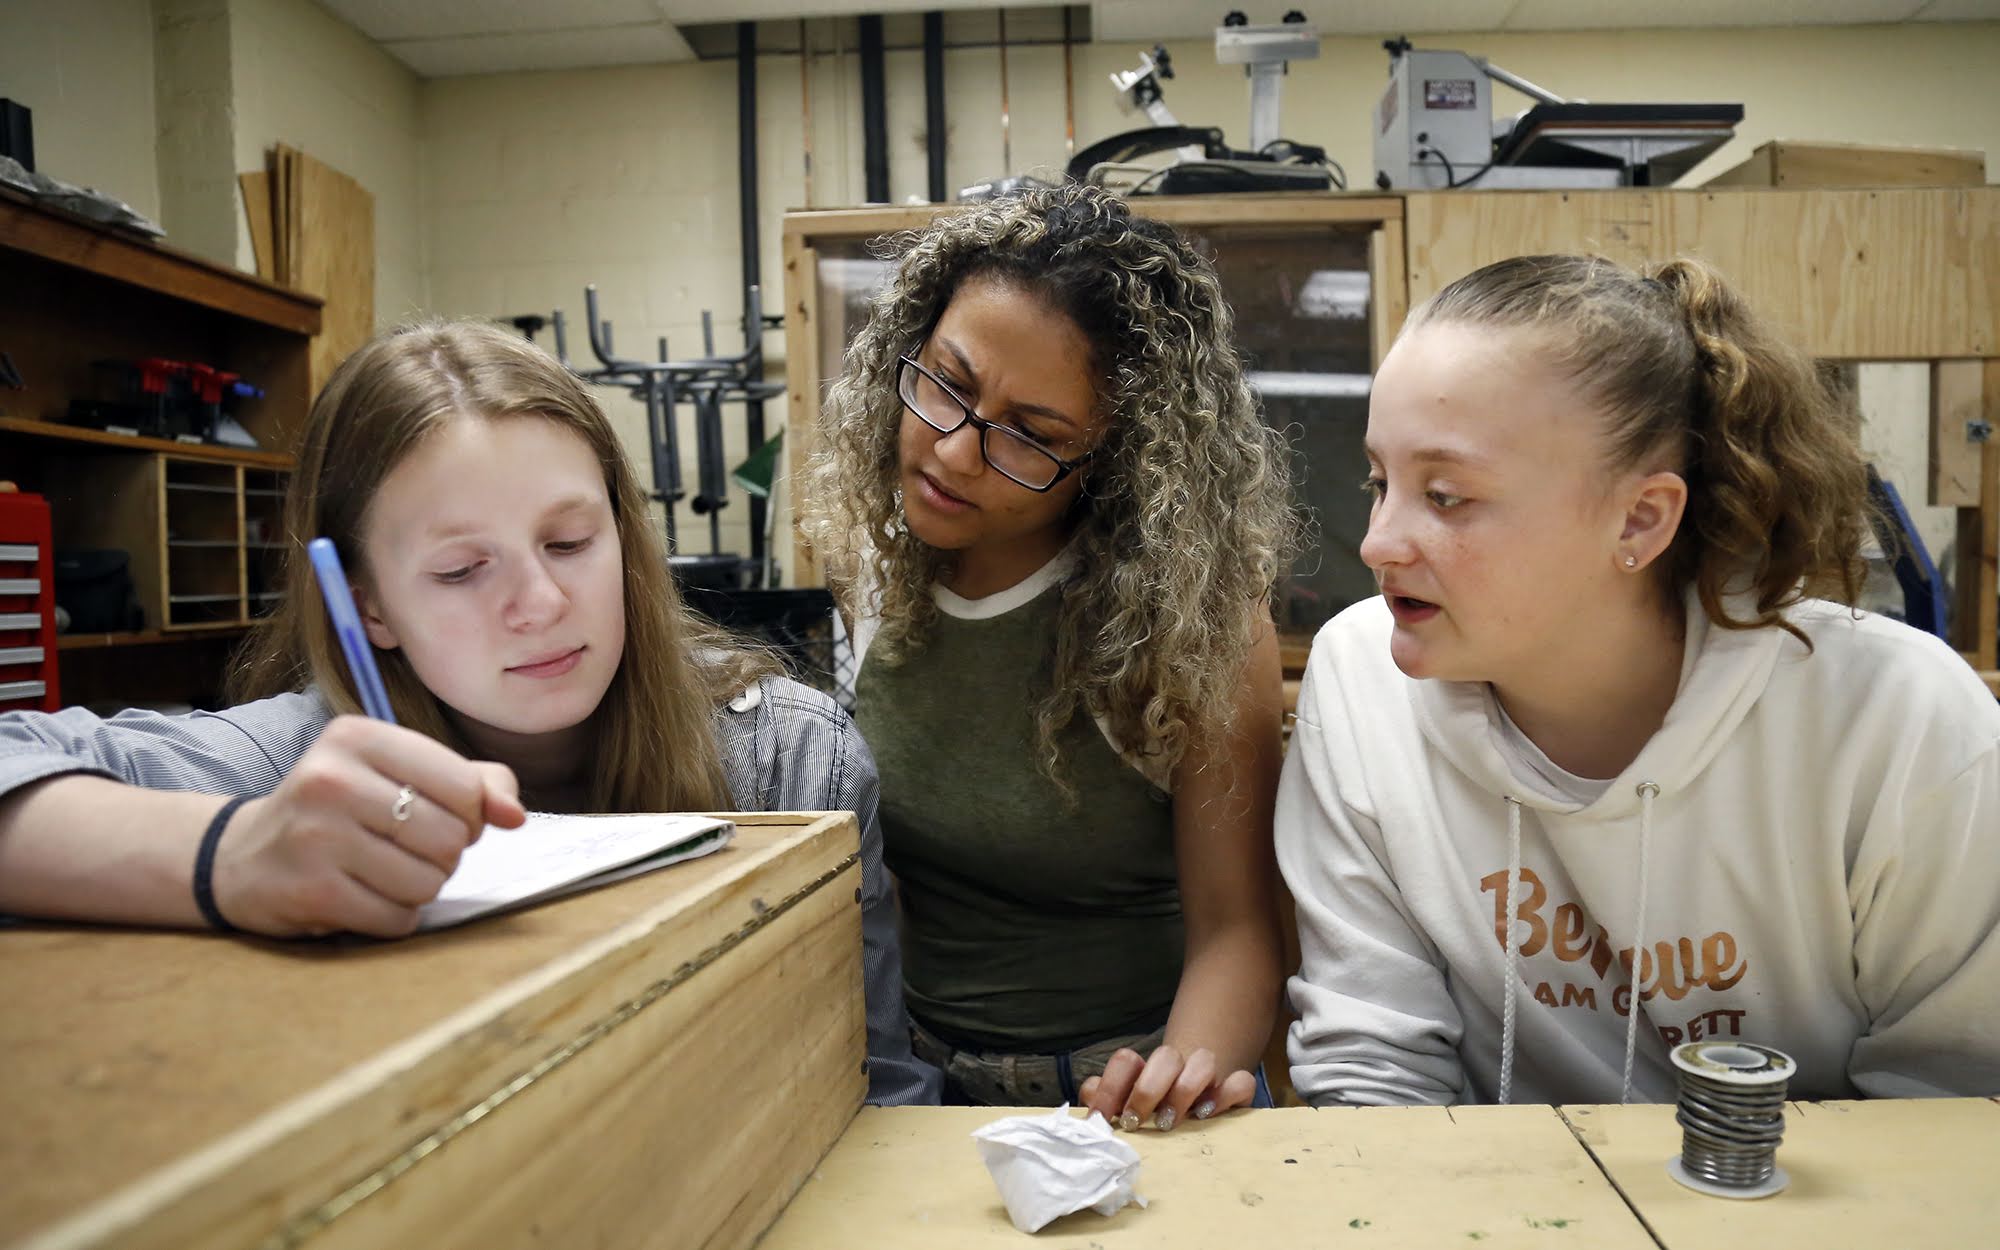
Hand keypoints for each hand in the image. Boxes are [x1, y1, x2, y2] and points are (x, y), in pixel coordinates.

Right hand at [210, 715, 524, 937]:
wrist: (244, 856)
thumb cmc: (341, 810)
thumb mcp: (398, 774)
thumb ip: (473, 783)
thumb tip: (514, 815)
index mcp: (359, 737)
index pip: (465, 787)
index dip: (470, 815)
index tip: (441, 817)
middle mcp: (331, 779)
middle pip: (450, 838)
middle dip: (443, 855)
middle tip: (405, 848)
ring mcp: (316, 836)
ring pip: (428, 882)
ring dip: (418, 888)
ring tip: (381, 871)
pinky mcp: (309, 891)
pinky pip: (397, 918)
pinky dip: (393, 916)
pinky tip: (362, 897)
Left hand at [1079, 1044, 1257, 1131]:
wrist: (1198, 1105)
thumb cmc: (1152, 1112)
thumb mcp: (1126, 1107)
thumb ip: (1104, 1101)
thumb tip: (1088, 1103)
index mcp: (1146, 1069)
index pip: (1126, 1060)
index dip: (1110, 1087)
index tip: (1101, 1118)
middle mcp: (1177, 1067)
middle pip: (1166, 1056)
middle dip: (1148, 1089)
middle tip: (1136, 1120)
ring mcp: (1208, 1076)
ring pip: (1204, 1061)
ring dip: (1184, 1090)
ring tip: (1169, 1122)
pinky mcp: (1235, 1091)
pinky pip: (1241, 1082)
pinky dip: (1226, 1094)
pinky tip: (1207, 1114)